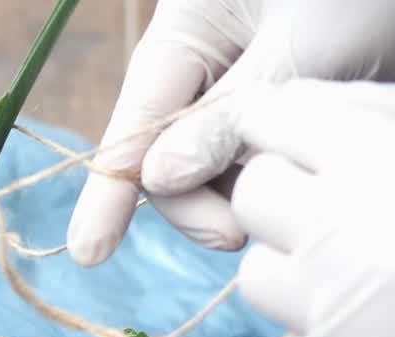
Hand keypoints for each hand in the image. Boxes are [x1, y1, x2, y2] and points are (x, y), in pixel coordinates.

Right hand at [66, 0, 394, 266]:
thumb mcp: (302, 51)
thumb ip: (225, 121)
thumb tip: (159, 183)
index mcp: (191, 25)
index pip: (136, 120)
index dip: (111, 191)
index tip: (89, 252)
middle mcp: (210, 56)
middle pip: (171, 154)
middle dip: (197, 200)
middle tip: (239, 236)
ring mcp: (249, 82)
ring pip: (216, 164)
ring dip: (242, 193)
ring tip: (291, 200)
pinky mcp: (289, 104)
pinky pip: (258, 159)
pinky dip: (274, 181)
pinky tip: (305, 187)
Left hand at [232, 79, 394, 336]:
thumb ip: (384, 110)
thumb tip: (290, 106)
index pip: (273, 118)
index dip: (288, 130)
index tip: (304, 146)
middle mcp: (352, 233)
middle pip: (253, 194)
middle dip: (287, 197)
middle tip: (340, 213)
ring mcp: (335, 311)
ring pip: (258, 273)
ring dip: (300, 272)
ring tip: (369, 276)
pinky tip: (384, 331)